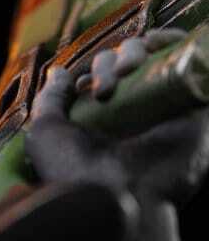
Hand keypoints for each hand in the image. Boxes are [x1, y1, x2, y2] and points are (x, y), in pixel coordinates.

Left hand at [26, 30, 208, 210]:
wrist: (113, 197)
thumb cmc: (73, 171)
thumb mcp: (47, 133)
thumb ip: (50, 100)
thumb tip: (59, 71)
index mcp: (100, 123)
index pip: (103, 79)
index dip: (93, 71)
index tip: (81, 89)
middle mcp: (134, 116)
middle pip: (128, 65)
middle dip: (111, 62)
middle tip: (104, 88)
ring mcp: (164, 111)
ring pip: (157, 59)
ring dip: (137, 51)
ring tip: (127, 70)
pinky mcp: (193, 109)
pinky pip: (192, 63)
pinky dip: (175, 43)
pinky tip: (157, 44)